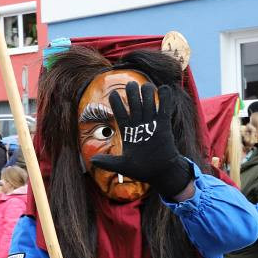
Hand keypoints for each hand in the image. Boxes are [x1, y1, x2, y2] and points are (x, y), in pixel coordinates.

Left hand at [90, 82, 192, 198]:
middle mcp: (139, 125)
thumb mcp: (122, 166)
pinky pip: (164, 110)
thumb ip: (108, 162)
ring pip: (148, 104)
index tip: (113, 94)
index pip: (120, 114)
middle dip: (133, 94)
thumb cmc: (141, 169)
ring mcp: (151, 124)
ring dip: (147, 94)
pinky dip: (165, 99)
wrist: (160, 172)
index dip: (117, 104)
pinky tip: (164, 89)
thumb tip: (92, 160)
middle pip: (135, 105)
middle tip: (131, 84)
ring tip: (146, 86)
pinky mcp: (164, 126)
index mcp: (128, 132)